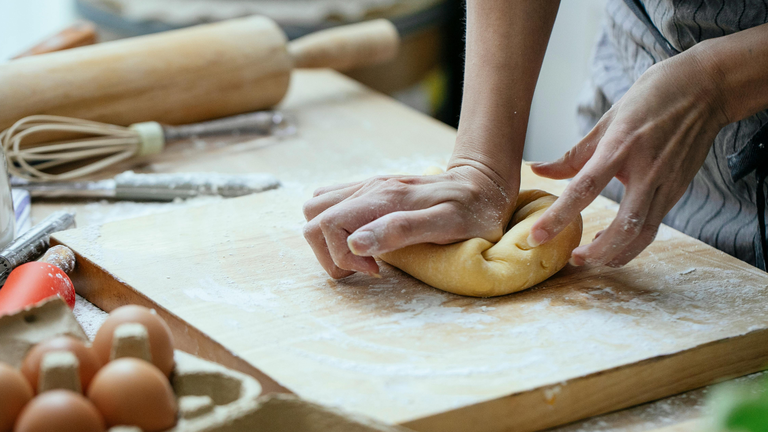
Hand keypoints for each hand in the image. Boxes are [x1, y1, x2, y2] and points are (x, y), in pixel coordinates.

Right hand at [303, 165, 516, 277]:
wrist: (484, 184)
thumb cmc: (473, 211)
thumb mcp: (448, 225)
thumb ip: (401, 230)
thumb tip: (356, 244)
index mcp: (383, 196)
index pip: (328, 224)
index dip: (342, 256)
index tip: (376, 270)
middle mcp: (369, 188)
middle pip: (314, 218)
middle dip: (330, 252)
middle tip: (368, 267)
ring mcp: (368, 187)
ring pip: (318, 210)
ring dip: (330, 240)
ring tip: (363, 256)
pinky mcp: (370, 191)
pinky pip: (332, 204)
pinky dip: (336, 228)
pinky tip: (364, 241)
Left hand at [528, 50, 728, 266]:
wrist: (706, 88)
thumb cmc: (651, 98)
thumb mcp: (608, 120)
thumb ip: (573, 154)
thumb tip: (537, 170)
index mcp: (621, 146)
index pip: (584, 188)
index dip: (558, 216)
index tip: (536, 236)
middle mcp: (646, 169)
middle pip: (623, 226)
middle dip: (597, 252)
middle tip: (572, 259)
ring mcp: (666, 182)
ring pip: (642, 233)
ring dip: (615, 254)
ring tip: (590, 258)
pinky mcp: (677, 190)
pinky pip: (653, 225)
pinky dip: (631, 242)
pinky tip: (612, 243)